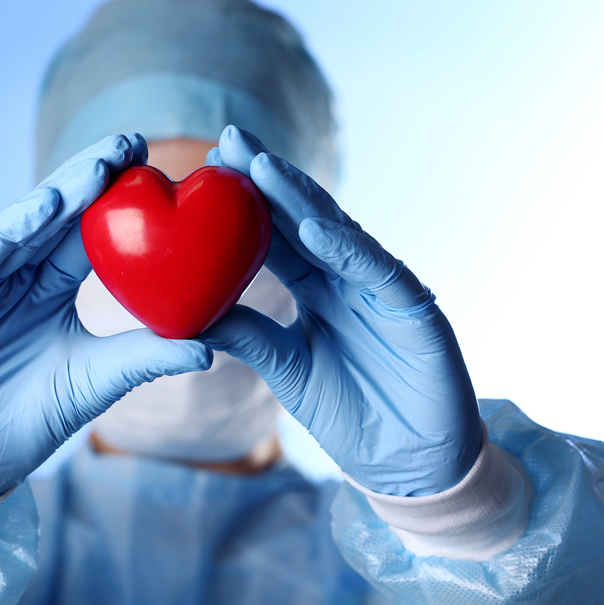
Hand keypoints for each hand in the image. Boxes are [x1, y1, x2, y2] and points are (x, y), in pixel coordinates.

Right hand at [0, 134, 212, 500]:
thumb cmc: (31, 421)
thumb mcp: (98, 381)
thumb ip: (147, 356)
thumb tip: (214, 345)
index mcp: (53, 287)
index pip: (92, 234)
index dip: (123, 201)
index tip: (166, 170)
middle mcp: (20, 275)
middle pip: (60, 214)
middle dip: (95, 175)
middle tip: (136, 143)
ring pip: (24, 224)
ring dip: (60, 191)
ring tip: (100, 166)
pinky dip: (11, 230)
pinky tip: (44, 209)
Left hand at [202, 126, 480, 495]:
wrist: (405, 465)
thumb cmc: (349, 414)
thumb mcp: (286, 369)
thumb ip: (247, 334)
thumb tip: (186, 312)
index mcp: (317, 288)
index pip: (275, 236)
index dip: (242, 205)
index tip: (201, 170)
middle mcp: (348, 278)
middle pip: (305, 218)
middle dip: (267, 179)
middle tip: (226, 140)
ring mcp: (382, 289)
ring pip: (340, 233)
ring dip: (302, 198)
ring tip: (262, 167)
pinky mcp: (416, 308)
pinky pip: (379, 272)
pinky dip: (349, 250)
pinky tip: (316, 228)